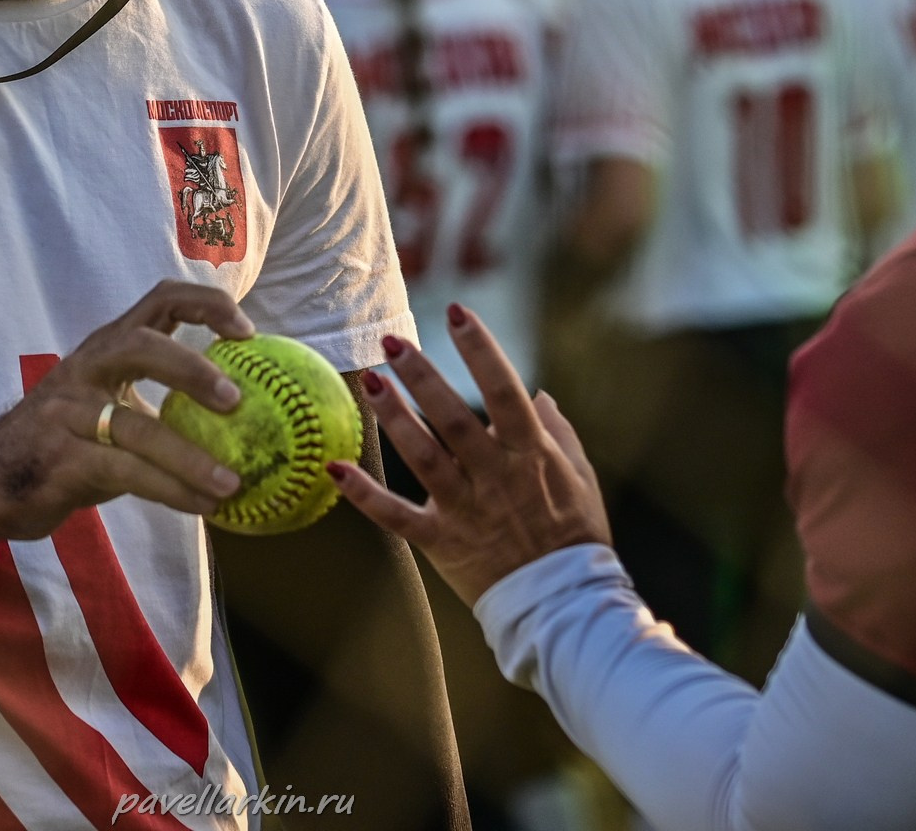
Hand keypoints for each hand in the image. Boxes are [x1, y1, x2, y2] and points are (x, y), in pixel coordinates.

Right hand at [0, 281, 252, 549]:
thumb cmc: (64, 443)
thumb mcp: (109, 409)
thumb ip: (160, 405)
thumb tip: (241, 421)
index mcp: (105, 348)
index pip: (158, 301)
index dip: (206, 306)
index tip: (248, 332)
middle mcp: (85, 369)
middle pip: (139, 345)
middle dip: (192, 368)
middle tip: (237, 400)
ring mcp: (68, 413)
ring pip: (136, 427)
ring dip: (191, 458)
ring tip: (234, 484)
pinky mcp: (61, 460)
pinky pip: (125, 473)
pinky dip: (170, 490)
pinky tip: (202, 506)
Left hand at [330, 304, 610, 605]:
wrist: (564, 604)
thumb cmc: (576, 535)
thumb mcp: (579, 476)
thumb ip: (556, 431)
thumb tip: (538, 392)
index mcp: (532, 453)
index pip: (504, 389)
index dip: (480, 349)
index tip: (457, 311)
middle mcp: (496, 475)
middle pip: (453, 417)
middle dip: (422, 375)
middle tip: (391, 341)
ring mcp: (467, 508)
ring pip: (423, 456)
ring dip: (394, 417)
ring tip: (369, 381)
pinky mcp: (442, 540)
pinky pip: (396, 516)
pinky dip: (363, 495)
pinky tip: (335, 468)